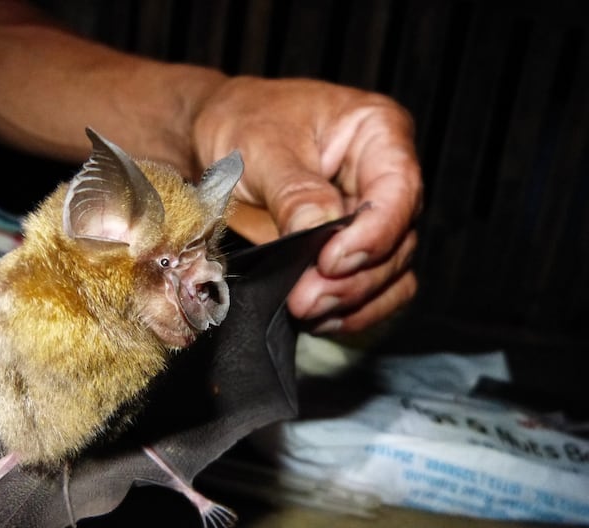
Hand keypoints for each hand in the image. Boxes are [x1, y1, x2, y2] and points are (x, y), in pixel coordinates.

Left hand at [192, 76, 421, 333]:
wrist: (215, 141)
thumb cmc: (243, 123)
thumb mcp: (261, 148)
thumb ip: (294, 192)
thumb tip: (318, 231)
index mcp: (377, 133)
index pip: (398, 191)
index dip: (373, 233)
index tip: (331, 261)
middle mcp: (383, 178)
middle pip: (398, 241)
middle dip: (354, 279)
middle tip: (305, 299)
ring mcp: (371, 219)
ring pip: (390, 275)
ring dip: (351, 301)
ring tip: (304, 308)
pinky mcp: (351, 251)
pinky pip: (372, 292)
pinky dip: (349, 311)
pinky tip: (317, 317)